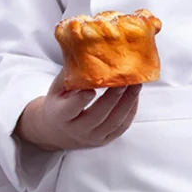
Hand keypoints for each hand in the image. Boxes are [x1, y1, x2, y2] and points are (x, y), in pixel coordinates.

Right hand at [15, 70, 140, 150]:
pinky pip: (122, 127)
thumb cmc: (57, 104)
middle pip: (98, 114)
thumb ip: (69, 74)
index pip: (71, 109)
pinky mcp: (105, 140)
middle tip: (125, 79)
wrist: (55, 131)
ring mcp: (93, 137)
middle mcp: (77, 130)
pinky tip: (135, 96)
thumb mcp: (56, 89)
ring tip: (136, 84)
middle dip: (113, 96)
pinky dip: (130, 110)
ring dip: (127, 102)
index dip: (81, 100)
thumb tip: (84, 50)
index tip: (91, 88)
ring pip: (114, 121)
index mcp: (61, 116)